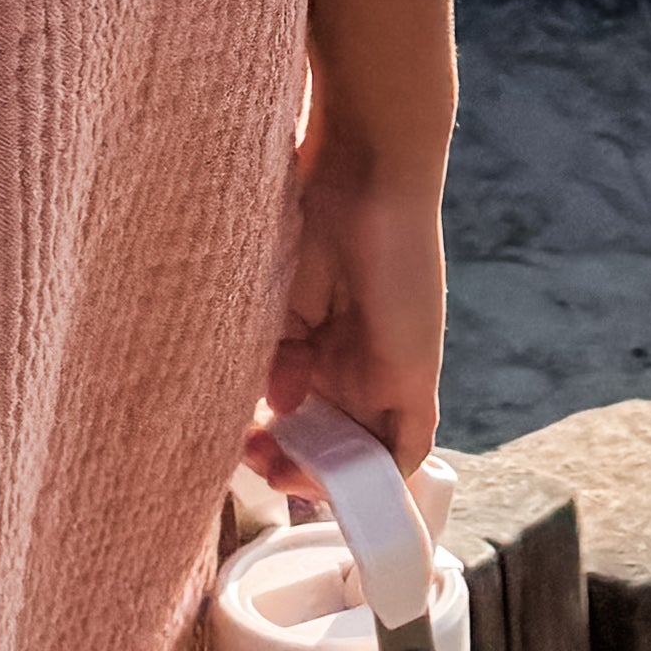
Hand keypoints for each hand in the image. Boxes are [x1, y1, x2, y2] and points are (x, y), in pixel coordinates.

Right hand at [256, 132, 448, 481]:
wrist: (364, 167)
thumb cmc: (310, 211)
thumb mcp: (275, 297)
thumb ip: (273, 356)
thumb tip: (277, 407)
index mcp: (321, 339)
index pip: (301, 410)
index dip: (271, 437)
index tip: (237, 442)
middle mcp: (356, 359)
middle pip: (329, 437)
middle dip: (289, 461)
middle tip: (251, 461)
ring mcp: (387, 369)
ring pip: (362, 450)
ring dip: (322, 475)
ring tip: (276, 470)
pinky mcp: (414, 374)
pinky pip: (404, 444)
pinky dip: (374, 475)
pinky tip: (330, 484)